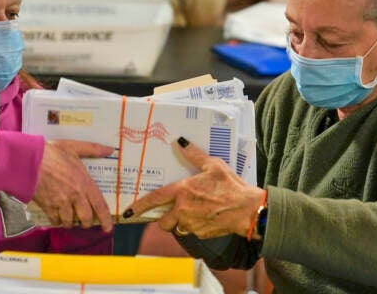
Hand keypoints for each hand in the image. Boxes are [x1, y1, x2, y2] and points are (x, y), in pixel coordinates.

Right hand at [33, 139, 113, 231]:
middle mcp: (75, 196)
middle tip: (85, 221)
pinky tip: (56, 216)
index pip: (100, 205)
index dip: (105, 219)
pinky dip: (57, 221)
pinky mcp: (47, 206)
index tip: (107, 228)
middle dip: (86, 222)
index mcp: (84, 182)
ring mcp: (61, 202)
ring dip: (70, 222)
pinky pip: (55, 220)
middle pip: (86, 218)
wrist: (28, 160)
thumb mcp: (74, 147)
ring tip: (69, 218)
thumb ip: (93, 149)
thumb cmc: (51, 153)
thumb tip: (110, 150)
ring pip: (69, 222)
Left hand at [123, 138, 264, 238]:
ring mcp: (192, 224)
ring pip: (176, 227)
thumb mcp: (213, 165)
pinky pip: (191, 231)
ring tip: (193, 212)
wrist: (247, 210)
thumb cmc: (231, 186)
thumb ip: (194, 155)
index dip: (140, 206)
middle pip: (163, 221)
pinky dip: (194, 226)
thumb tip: (181, 142)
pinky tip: (205, 217)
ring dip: (179, 222)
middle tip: (174, 209)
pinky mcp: (201, 234)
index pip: (155, 199)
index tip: (129, 211)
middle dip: (165, 217)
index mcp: (183, 192)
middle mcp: (183, 210)